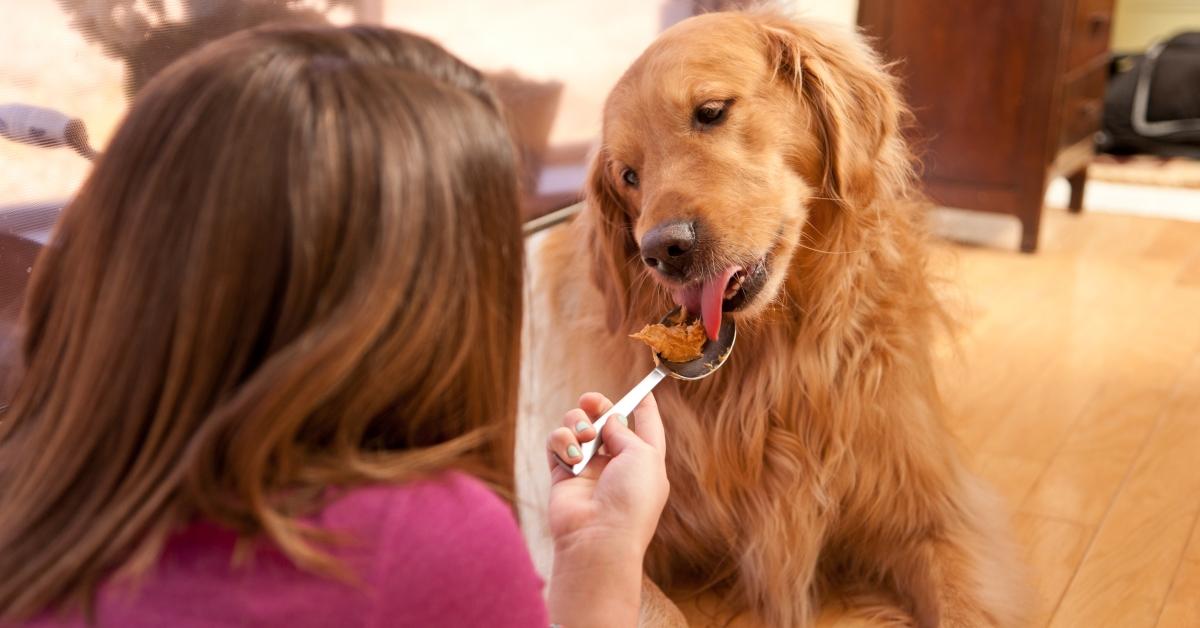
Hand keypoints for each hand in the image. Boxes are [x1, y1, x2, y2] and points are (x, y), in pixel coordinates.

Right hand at [545, 392, 668, 556]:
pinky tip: (570, 456)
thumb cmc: (630, 500)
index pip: (647, 427)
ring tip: (583, 438)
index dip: (645, 407)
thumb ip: (625, 431)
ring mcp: (588, 468)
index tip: (643, 389)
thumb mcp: (644, 456)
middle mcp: (616, 463)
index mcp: (645, 461)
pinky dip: (561, 442)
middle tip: (591, 401)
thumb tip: (608, 421)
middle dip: (597, 405)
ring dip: (578, 423)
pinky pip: (556, 443)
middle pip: (605, 421)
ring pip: (576, 426)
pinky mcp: (562, 473)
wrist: (598, 536)